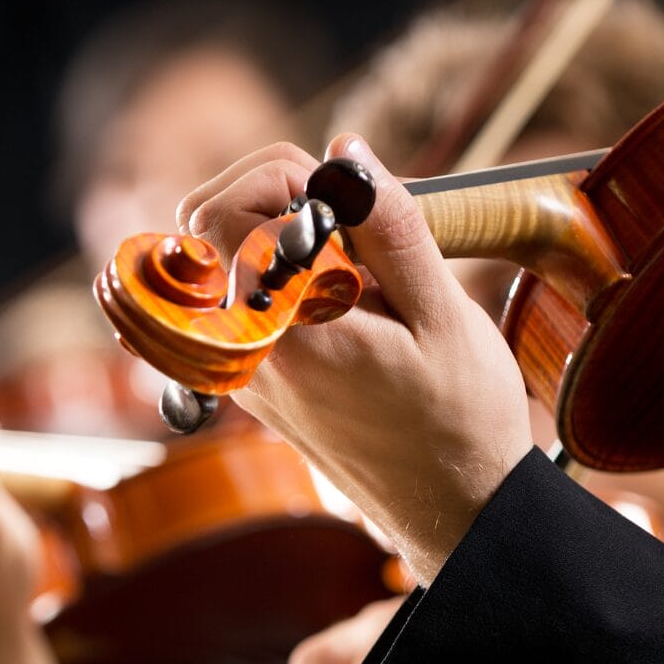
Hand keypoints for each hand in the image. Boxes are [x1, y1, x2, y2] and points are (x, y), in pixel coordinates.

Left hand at [178, 135, 534, 584]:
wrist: (456, 510)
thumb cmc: (462, 421)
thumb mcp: (443, 315)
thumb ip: (390, 228)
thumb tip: (344, 152)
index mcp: (285, 336)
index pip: (214, 217)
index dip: (269, 176)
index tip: (337, 192)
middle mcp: (247, 356)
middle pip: (201, 228)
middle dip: (264, 192)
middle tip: (342, 210)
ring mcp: (246, 372)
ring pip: (217, 261)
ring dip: (276, 230)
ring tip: (355, 256)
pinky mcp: (259, 382)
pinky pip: (240, 300)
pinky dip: (282, 270)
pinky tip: (346, 289)